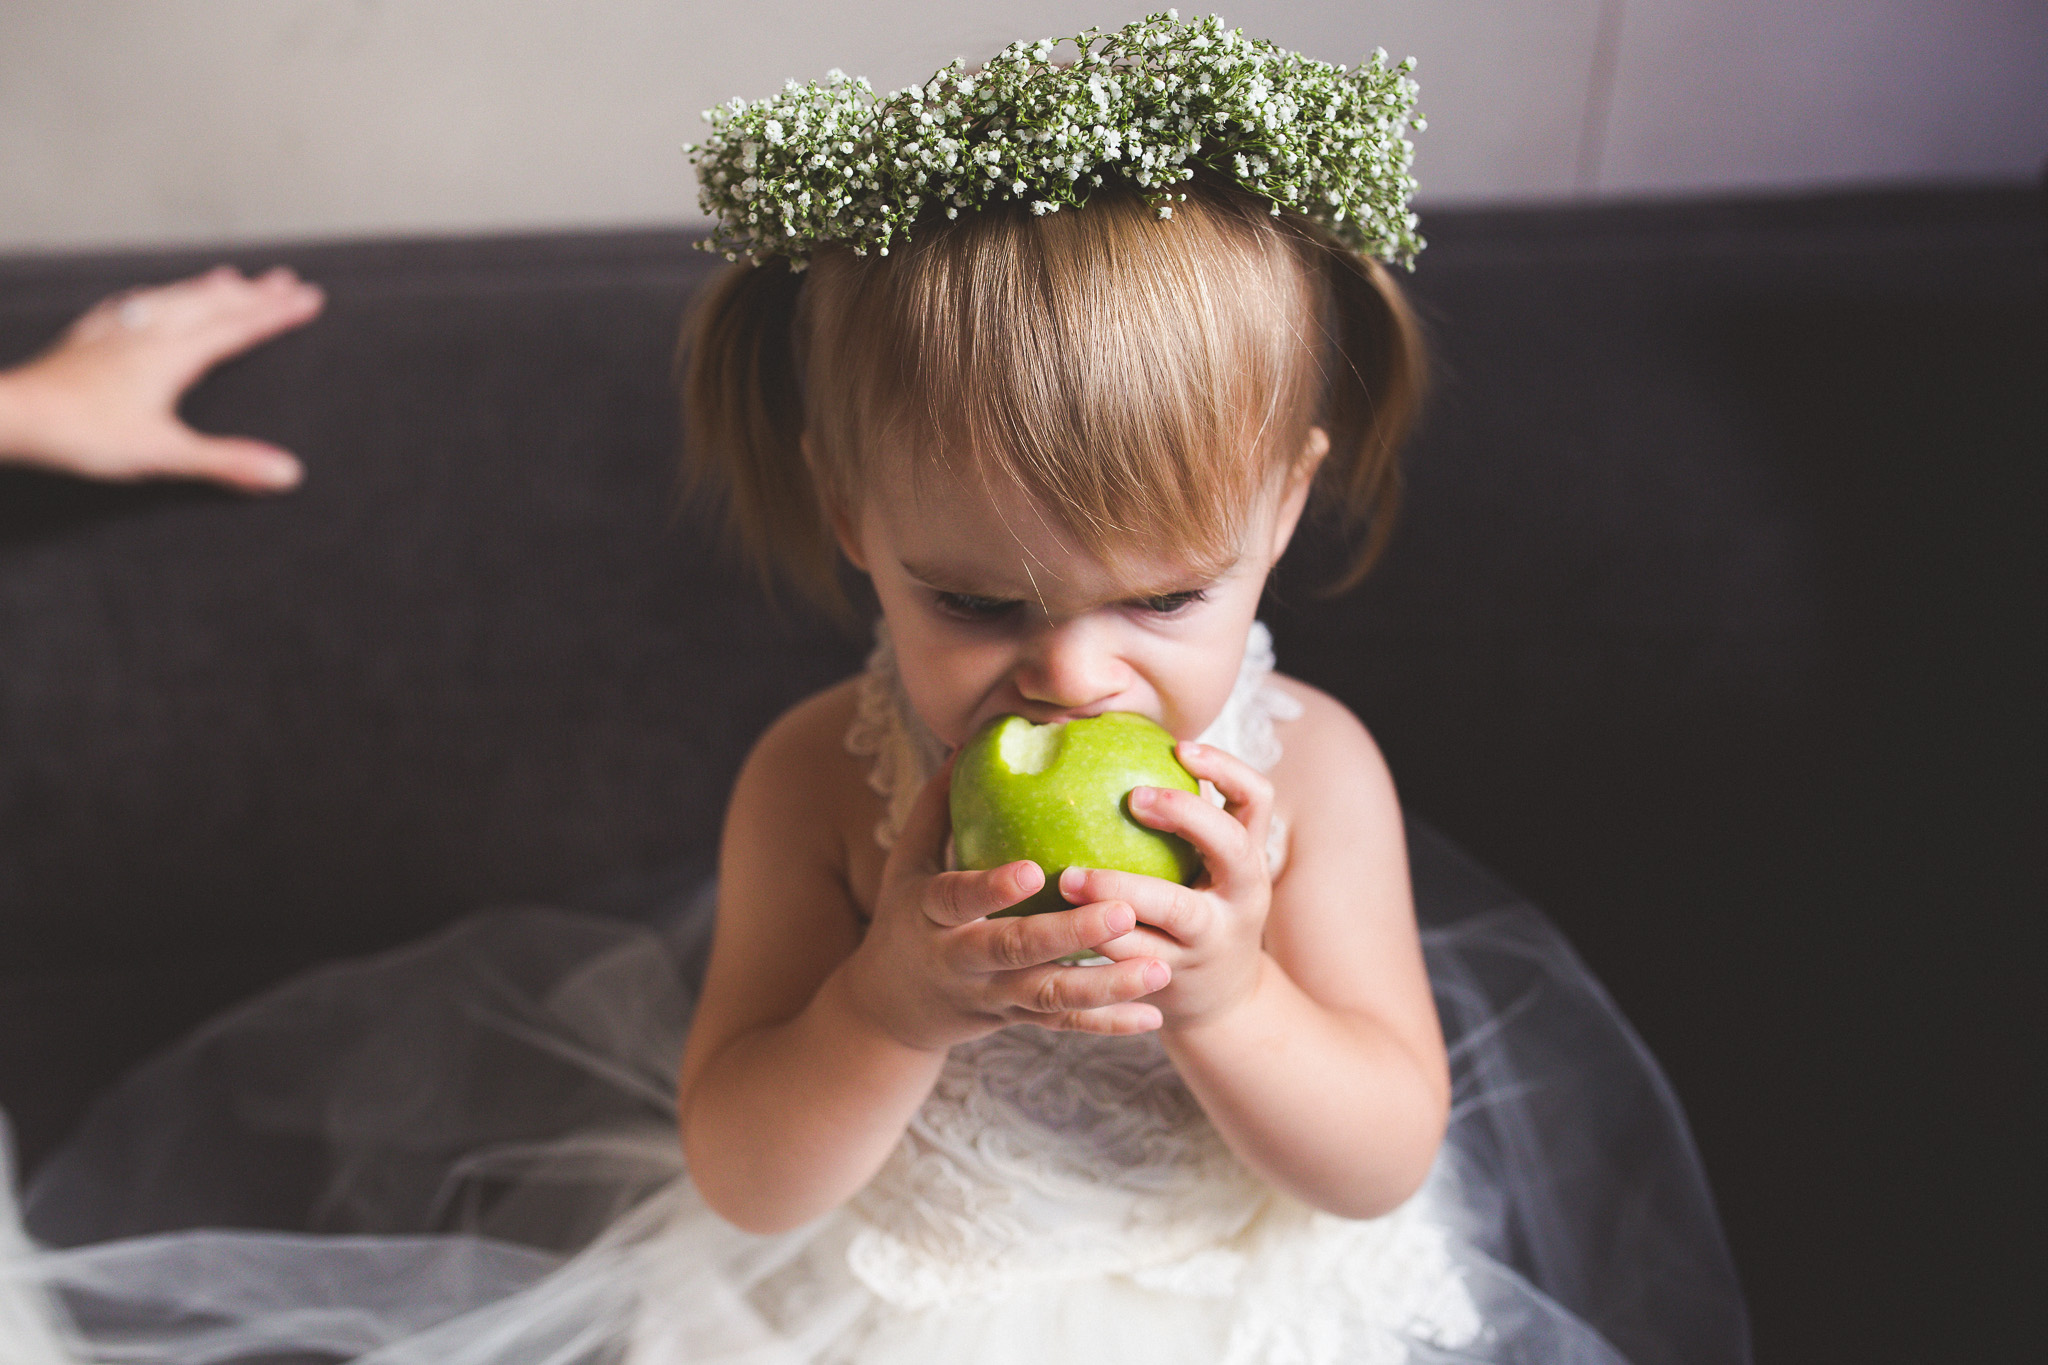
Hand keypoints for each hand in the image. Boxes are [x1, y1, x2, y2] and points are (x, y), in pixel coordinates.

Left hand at [0, 265, 323, 490]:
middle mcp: (148, 333)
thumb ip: (227, 461)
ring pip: (173, 297)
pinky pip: (130, 306)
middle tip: (284, 279)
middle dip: (252, 293)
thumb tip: (286, 470)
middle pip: (210, 303)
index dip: (277, 313)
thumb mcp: (163, 453)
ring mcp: (116, 331)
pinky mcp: (88, 339)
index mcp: (173, 355)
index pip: (238, 328)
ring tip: (229, 276)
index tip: (309, 298)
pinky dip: (153, 297)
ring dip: (207, 288)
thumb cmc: (80, 433)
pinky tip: (148, 298)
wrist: (13, 415)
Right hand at [838, 755, 1172, 1051]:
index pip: (956, 899)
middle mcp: (959, 960)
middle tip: (1124, 911)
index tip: (1033, 871)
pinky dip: (1108, 1023)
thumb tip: (969, 740)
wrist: (891, 1008)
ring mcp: (989, 995)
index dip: (991, 889)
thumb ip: (937, 807)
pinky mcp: (1013, 1019)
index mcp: (929, 914)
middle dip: (1068, 934)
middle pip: (1014, 951)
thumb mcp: (907, 862)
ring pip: (1049, 996)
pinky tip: (1154, 1017)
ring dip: (1105, 986)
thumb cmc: (906, 916)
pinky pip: (1064, 1024)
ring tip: (1160, 968)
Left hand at [1064, 740, 1273, 1028]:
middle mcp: (1240, 898)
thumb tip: (1105, 747)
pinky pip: (1131, 956)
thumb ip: (1180, 826)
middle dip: (1186, 816)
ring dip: (1119, 890)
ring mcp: (1210, 941)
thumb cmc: (1199, 913)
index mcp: (1248, 860)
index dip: (1225, 769)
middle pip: (1230, 848)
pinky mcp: (1174, 978)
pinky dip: (1094, 937)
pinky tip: (1051, 918)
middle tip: (1130, 797)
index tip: (1180, 747)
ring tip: (1066, 876)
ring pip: (1175, 910)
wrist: (1223, 1005)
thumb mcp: (1208, 871)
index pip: (1257, 799)